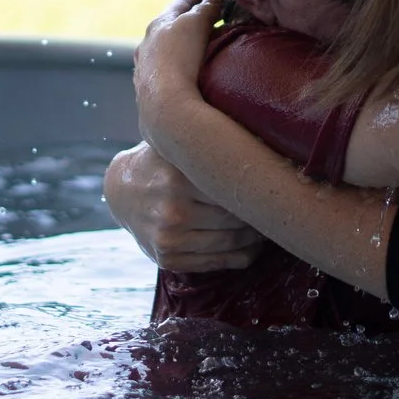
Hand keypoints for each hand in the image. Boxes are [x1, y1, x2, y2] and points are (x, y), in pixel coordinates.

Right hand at [104, 141, 262, 272]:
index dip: (259, 188)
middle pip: (237, 218)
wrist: (122, 192)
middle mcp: (173, 211)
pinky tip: (251, 245)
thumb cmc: (161, 162)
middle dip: (260, 214)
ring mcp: (170, 239)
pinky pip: (218, 262)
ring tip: (267, 225)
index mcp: (178, 178)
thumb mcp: (178, 146)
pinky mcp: (168, 260)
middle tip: (276, 206)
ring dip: (256, 237)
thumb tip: (266, 135)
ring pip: (232, 243)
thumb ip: (211, 143)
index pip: (235, 190)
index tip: (277, 183)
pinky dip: (241, 256)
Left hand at [133, 0, 219, 139]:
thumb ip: (204, 10)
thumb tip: (210, 1)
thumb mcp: (196, 24)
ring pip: (162, 52)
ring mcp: (144, 70)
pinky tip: (181, 77)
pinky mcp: (148, 93)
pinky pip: (162, 74)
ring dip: (177, 48)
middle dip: (183, 23)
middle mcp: (146, 45)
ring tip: (193, 50)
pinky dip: (173, 69)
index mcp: (157, 25)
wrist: (166, 106)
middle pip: (167, 28)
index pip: (178, 5)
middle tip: (200, 21)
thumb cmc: (180, 58)